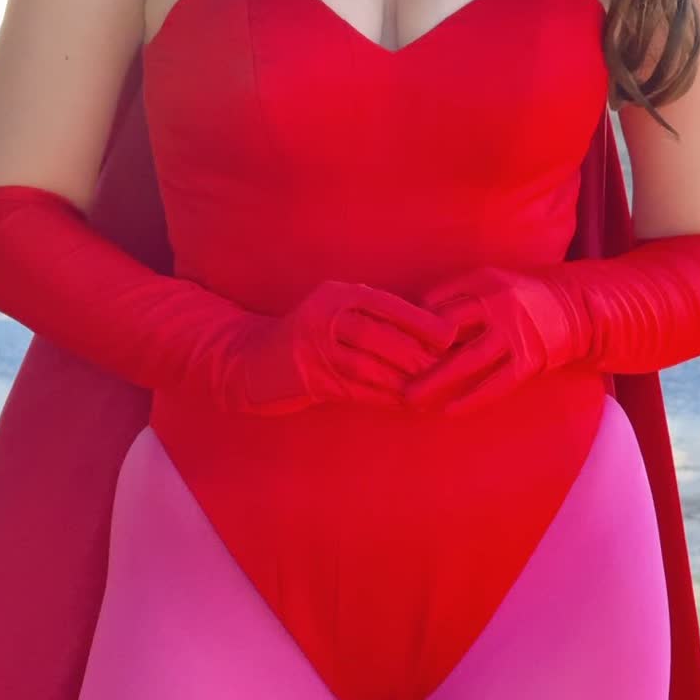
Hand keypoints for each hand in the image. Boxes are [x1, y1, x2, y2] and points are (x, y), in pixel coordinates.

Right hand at [229, 277, 462, 414]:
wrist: (250, 360)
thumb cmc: (307, 336)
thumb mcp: (336, 313)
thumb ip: (371, 315)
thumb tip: (427, 329)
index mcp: (336, 295)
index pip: (385, 304)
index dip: (419, 320)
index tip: (449, 334)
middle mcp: (324, 317)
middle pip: (377, 335)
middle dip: (415, 353)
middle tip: (448, 367)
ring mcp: (314, 349)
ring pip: (368, 366)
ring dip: (404, 380)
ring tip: (433, 389)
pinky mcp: (311, 380)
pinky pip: (356, 391)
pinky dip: (385, 398)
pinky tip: (406, 404)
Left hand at [402, 266, 578, 414]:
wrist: (574, 309)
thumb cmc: (520, 296)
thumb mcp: (490, 282)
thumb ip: (457, 296)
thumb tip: (410, 318)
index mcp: (483, 280)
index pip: (435, 302)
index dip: (410, 324)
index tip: (389, 343)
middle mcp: (498, 303)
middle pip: (447, 330)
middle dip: (416, 353)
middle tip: (389, 372)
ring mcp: (514, 333)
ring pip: (467, 361)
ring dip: (436, 381)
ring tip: (410, 398)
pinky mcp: (529, 360)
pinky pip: (495, 385)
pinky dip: (470, 399)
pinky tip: (447, 410)